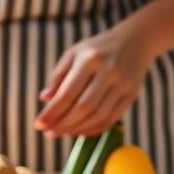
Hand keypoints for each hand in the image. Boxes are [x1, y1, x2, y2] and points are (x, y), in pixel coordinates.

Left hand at [36, 28, 152, 136]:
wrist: (135, 41)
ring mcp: (122, 84)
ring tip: (61, 132)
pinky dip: (94, 129)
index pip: (68, 92)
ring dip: (77, 129)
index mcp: (90, 59)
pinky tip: (80, 131)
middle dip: (63, 124)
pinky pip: (111, 118)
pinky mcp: (131, 95)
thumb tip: (44, 99)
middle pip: (84, 107)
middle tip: (48, 133)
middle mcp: (108, 72)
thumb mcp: (74, 54)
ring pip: (98, 116)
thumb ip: (58, 76)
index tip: (38, 124)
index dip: (52, 111)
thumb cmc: (97, 49)